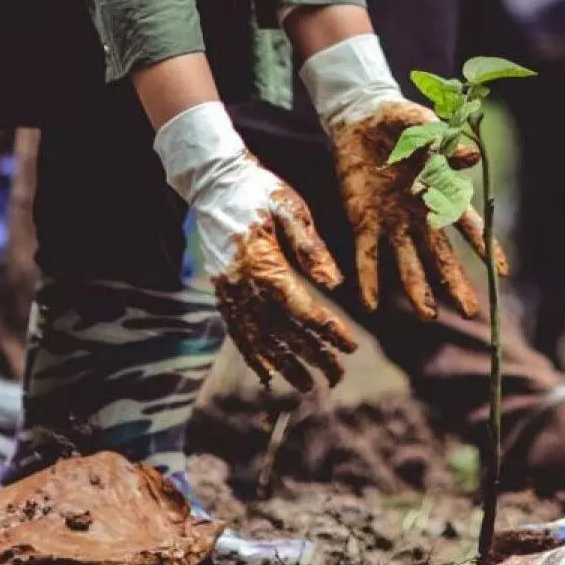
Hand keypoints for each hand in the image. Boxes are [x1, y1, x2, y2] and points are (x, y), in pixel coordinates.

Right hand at [155, 102, 356, 390]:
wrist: (212, 179)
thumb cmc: (258, 189)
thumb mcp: (291, 209)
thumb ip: (312, 248)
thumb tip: (335, 284)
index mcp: (263, 264)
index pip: (302, 308)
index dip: (328, 331)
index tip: (351, 346)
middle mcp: (242, 284)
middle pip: (282, 331)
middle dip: (312, 356)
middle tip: (338, 376)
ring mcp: (228, 290)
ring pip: (258, 338)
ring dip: (284, 364)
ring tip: (308, 385)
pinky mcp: (222, 289)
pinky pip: (237, 329)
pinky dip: (253, 354)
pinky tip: (267, 373)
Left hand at [301, 34, 507, 319]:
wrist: (360, 119)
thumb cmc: (399, 121)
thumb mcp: (420, 125)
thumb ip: (442, 143)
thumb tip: (472, 158)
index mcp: (440, 193)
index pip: (468, 225)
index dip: (485, 248)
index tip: (501, 273)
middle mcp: (420, 215)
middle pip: (441, 256)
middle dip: (455, 283)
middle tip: (469, 312)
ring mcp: (392, 222)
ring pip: (408, 263)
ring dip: (417, 289)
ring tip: (428, 316)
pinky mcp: (363, 222)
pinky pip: (367, 255)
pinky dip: (369, 279)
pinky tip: (370, 306)